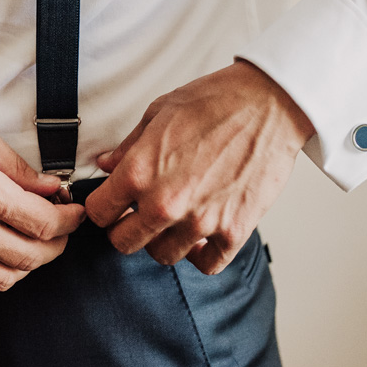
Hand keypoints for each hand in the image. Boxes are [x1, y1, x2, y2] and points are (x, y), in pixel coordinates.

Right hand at [0, 98, 85, 290]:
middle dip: (56, 245)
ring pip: (3, 278)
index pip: (43, 223)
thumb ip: (17, 167)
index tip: (75, 213)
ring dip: (27, 265)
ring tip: (33, 244)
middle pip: (30, 257)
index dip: (69, 221)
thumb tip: (48, 188)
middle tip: (61, 229)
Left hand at [85, 61, 313, 273]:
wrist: (268, 103)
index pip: (98, 212)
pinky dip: (200, 256)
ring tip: (170, 222)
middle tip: (134, 216)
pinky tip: (199, 237)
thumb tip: (106, 164)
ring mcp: (200, 221)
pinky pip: (208, 265)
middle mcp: (165, 203)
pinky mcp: (234, 230)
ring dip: (161, 241)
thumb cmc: (214, 101)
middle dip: (124, 229)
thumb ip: (127, 147)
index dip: (101, 207)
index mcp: (138, 172)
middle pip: (124, 242)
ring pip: (163, 256)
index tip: (110, 204)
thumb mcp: (156, 114)